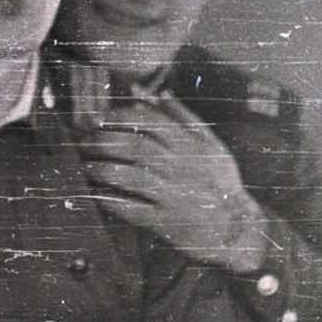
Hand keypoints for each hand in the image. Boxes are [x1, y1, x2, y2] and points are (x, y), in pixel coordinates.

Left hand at [77, 96, 268, 274]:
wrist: (237, 228)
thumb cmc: (220, 182)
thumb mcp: (210, 144)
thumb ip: (182, 116)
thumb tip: (154, 92)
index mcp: (189, 143)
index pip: (147, 119)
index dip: (117, 116)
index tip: (98, 119)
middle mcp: (179, 166)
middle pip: (132, 145)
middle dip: (101, 141)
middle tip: (83, 142)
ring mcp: (172, 194)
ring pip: (128, 176)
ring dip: (101, 169)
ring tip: (86, 166)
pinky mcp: (165, 221)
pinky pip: (130, 209)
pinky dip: (109, 200)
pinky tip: (95, 194)